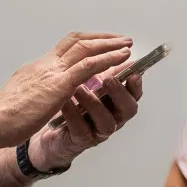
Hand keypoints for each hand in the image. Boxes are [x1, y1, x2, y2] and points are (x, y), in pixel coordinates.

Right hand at [0, 33, 131, 148]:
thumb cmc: (1, 117)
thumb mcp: (22, 96)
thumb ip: (36, 90)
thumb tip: (43, 90)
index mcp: (37, 68)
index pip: (64, 46)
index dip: (85, 41)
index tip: (100, 41)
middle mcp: (46, 64)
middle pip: (78, 41)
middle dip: (102, 38)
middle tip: (120, 38)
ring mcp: (53, 72)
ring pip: (86, 48)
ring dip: (110, 45)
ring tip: (128, 45)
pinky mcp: (58, 85)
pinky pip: (89, 66)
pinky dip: (108, 59)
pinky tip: (122, 59)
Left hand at [29, 64, 145, 170]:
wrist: (50, 129)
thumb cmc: (73, 104)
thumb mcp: (90, 84)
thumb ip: (105, 70)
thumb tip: (120, 48)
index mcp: (117, 102)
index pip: (134, 94)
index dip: (136, 84)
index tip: (133, 72)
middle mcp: (112, 117)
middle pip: (127, 109)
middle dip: (120, 93)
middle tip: (109, 79)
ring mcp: (97, 130)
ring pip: (106, 121)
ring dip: (94, 103)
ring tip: (79, 88)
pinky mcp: (79, 139)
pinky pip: (80, 128)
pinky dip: (73, 113)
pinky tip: (64, 101)